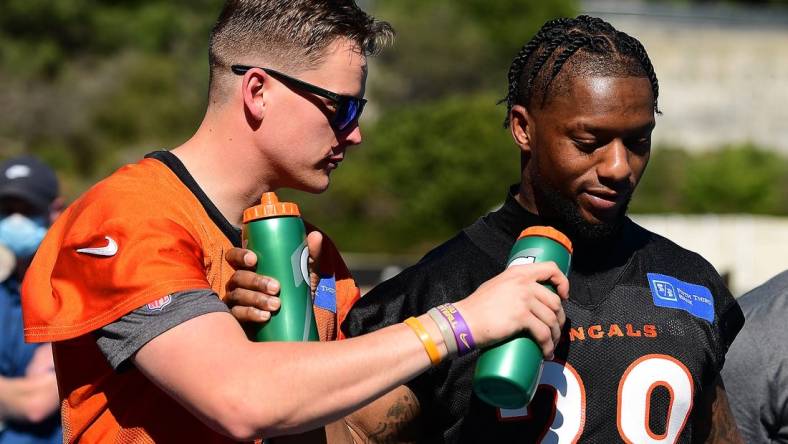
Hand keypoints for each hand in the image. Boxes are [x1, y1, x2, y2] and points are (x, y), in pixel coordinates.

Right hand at [224, 231, 323, 323]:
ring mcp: (235, 300)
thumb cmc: (294, 290)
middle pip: (238, 277)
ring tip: (276, 305)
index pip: (234, 256)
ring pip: (239, 296)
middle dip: (256, 282)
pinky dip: (252, 314)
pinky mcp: (238, 317)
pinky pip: (239, 314)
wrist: (294, 320)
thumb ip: (310, 255)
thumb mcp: (304, 272)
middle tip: (276, 288)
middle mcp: (238, 282)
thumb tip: (316, 236)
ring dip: (257, 299)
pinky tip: (265, 316)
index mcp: (249, 267)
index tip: (255, 260)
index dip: (240, 255)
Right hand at [453, 262, 568, 358]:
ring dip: (555, 336)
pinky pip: (543, 333)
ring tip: (550, 346)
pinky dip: (548, 346)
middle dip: (559, 320)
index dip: (563, 282)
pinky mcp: (521, 317)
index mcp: (518, 272)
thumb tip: (525, 296)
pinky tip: (546, 353)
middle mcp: (524, 283)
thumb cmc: (476, 307)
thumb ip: (512, 286)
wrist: (464, 320)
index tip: (563, 296)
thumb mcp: (496, 285)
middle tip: (554, 331)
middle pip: (555, 301)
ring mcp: (524, 299)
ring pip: (552, 319)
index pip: (551, 268)